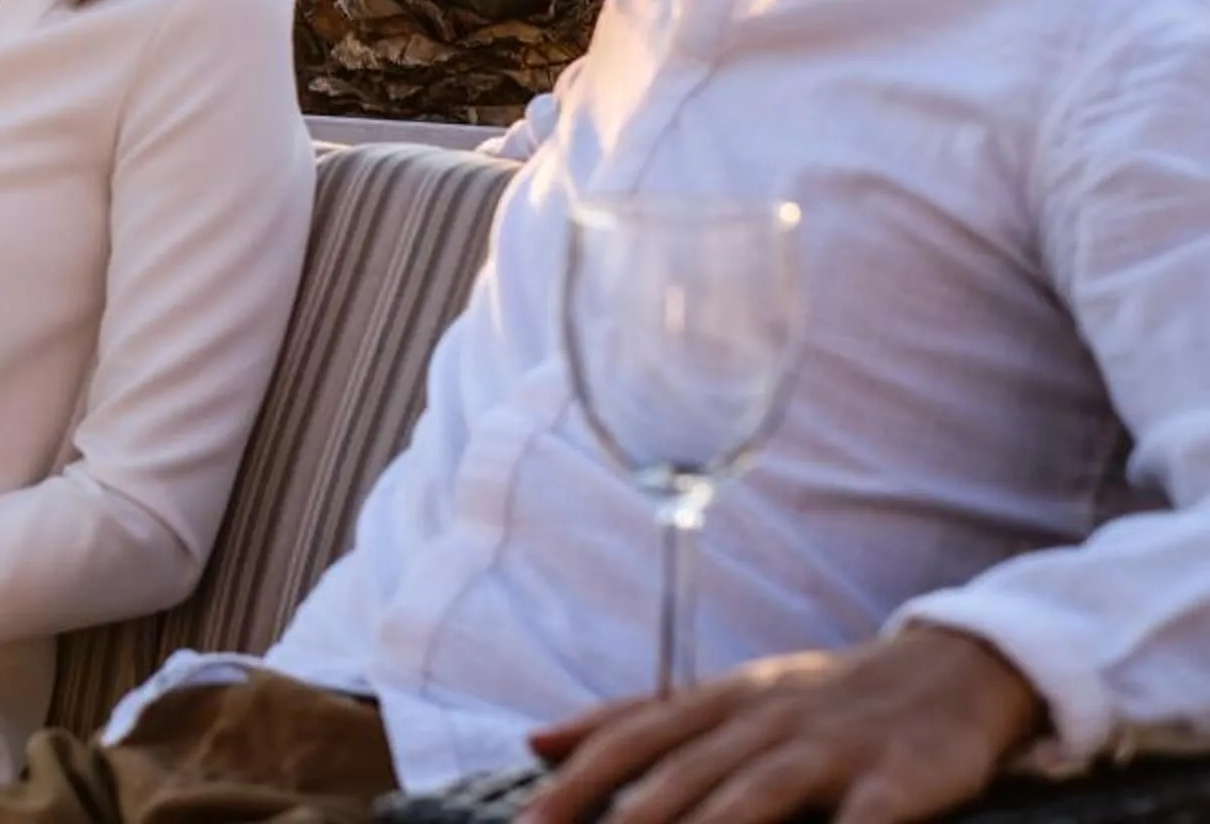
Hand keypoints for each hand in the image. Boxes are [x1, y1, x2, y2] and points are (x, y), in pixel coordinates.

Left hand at [526, 627, 1044, 823]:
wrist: (948, 671)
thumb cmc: (818, 699)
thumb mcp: (725, 696)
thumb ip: (635, 720)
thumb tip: (537, 741)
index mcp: (720, 701)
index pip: (633, 739)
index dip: (579, 781)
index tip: (530, 823)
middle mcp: (766, 719)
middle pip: (684, 776)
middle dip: (628, 822)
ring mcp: (831, 748)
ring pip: (754, 798)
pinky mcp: (898, 780)